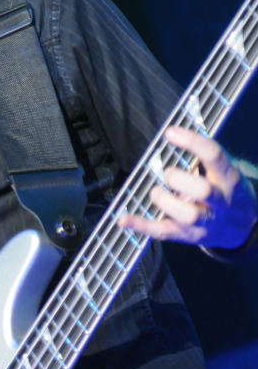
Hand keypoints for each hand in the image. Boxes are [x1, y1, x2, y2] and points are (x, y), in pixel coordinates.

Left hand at [119, 125, 257, 248]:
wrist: (245, 227)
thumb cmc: (225, 191)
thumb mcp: (224, 172)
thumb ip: (202, 159)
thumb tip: (172, 137)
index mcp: (228, 178)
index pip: (213, 155)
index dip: (192, 141)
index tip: (170, 133)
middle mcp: (220, 202)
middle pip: (203, 190)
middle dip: (178, 179)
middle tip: (167, 173)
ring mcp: (205, 223)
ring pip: (188, 215)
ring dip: (165, 201)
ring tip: (157, 192)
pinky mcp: (188, 236)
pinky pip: (164, 232)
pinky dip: (141, 225)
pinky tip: (123, 218)